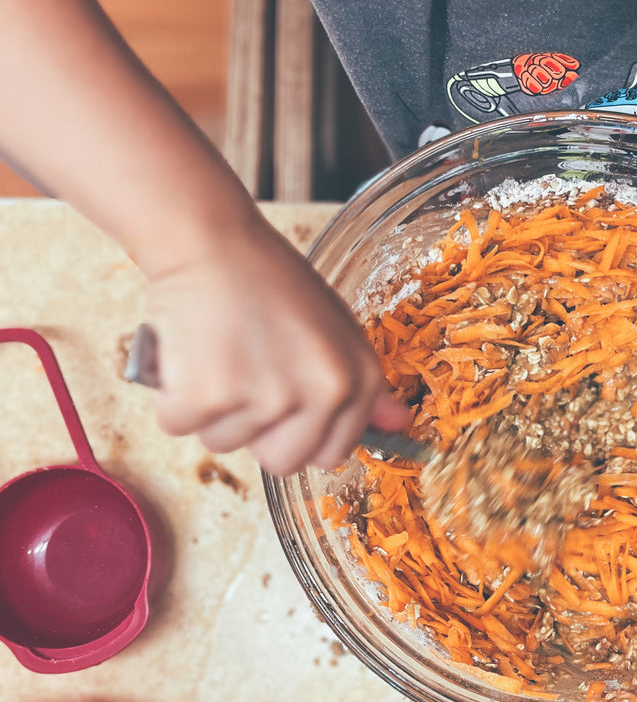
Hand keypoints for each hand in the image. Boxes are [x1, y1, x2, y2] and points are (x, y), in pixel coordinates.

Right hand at [143, 215, 410, 474]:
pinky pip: (178, 424)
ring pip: (224, 443)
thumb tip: (400, 425)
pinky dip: (172, 397)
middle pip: (281, 462)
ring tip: (216, 351)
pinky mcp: (205, 396)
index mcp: (355, 379)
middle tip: (243, 375)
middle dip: (255, 431)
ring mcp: (263, 398)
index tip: (280, 402)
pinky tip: (187, 353)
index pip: (330, 453)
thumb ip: (365, 383)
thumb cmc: (268, 279)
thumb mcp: (335, 324)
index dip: (299, 432)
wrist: (208, 239)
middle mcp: (319, 394)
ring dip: (211, 409)